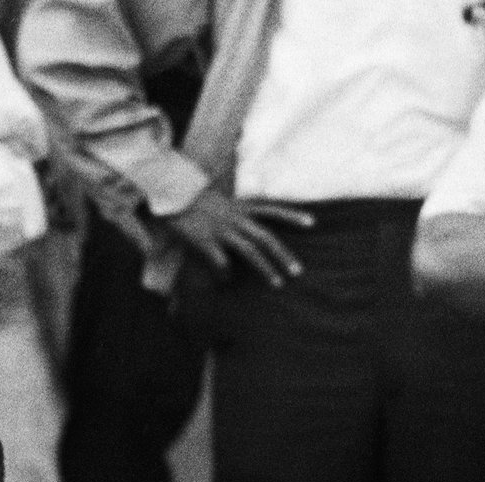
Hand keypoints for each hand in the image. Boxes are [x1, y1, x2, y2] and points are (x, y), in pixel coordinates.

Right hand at [159, 188, 311, 285]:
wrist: (171, 194)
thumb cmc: (195, 200)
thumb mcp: (221, 203)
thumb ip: (236, 214)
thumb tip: (247, 226)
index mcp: (241, 207)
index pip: (273, 210)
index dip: (293, 216)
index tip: (313, 222)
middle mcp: (235, 219)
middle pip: (266, 238)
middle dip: (284, 255)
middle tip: (298, 271)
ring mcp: (221, 230)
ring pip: (250, 251)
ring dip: (266, 268)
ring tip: (278, 283)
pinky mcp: (205, 240)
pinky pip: (221, 262)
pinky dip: (227, 273)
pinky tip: (227, 281)